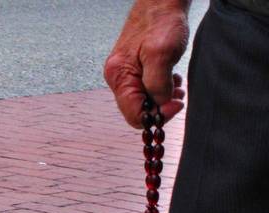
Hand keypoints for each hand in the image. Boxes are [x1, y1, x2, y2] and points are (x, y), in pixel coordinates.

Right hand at [104, 0, 190, 127]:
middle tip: (179, 96)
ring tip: (177, 87)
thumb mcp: (162, 54)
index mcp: (119, 78)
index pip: (133, 114)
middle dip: (160, 107)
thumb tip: (159, 104)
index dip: (156, 116)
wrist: (160, 1)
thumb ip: (158, 84)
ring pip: (143, 100)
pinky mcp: (135, 69)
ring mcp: (125, 75)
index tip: (176, 104)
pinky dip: (161, 90)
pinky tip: (171, 79)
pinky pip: (146, 89)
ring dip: (162, 99)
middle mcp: (118, 79)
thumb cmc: (161, 22)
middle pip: (137, 109)